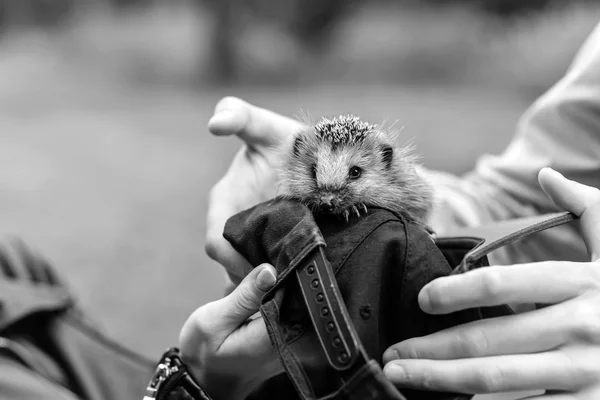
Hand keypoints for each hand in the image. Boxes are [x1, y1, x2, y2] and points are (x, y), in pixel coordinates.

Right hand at [179, 263, 282, 399]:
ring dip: (278, 280)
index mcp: (274, 335)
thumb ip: (244, 297)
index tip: (272, 250)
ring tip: (259, 265)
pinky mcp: (285, 334)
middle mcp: (289, 338)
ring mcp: (291, 338)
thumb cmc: (203, 354)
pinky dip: (274, 292)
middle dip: (282, 271)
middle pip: (297, 293)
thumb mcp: (214, 321)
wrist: (203, 382)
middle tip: (264, 253)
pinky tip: (259, 281)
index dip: (285, 267)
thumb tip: (270, 270)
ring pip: (293, 297)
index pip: (294, 291)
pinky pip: (287, 305)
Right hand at [205, 97, 302, 283]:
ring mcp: (256, 240)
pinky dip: (280, 287)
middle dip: (251, 279)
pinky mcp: (277, 251)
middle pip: (233, 265)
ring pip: (251, 277)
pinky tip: (299, 293)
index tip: (260, 268)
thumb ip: (239, 115)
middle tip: (283, 286)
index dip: (231, 259)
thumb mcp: (265, 126)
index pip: (216, 241)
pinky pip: (271, 277)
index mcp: (223, 202)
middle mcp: (235, 225)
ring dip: (266, 287)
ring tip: (295, 291)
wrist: (320, 159)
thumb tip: (214, 123)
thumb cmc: (287, 141)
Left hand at [383, 168, 599, 398]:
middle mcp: (581, 327)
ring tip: (404, 378)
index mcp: (582, 283)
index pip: (503, 282)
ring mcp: (587, 371)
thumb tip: (546, 173)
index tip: (421, 300)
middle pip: (490, 339)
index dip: (455, 291)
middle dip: (433, 349)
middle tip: (393, 353)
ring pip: (500, 380)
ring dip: (445, 382)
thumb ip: (586, 206)